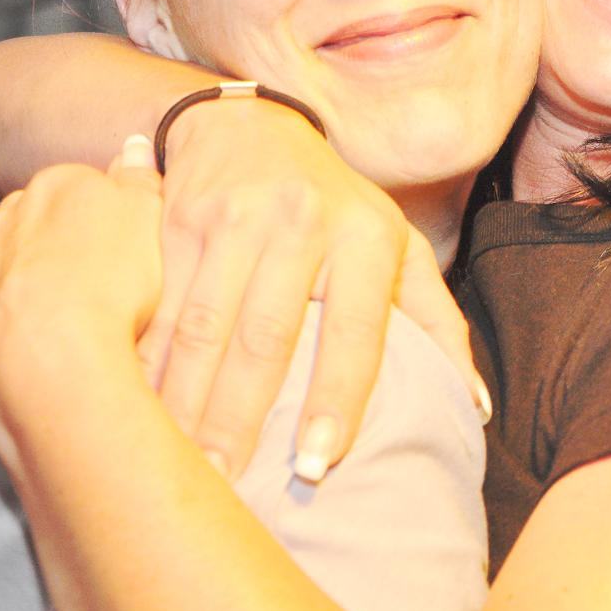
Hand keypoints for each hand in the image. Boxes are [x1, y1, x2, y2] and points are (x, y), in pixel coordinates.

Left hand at [0, 136, 163, 463]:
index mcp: (54, 188)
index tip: (123, 247)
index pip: (78, 187)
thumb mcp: (152, 220)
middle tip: (96, 283)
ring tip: (61, 320)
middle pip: (33, 224)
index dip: (102, 219)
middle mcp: (2, 221)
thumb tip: (134, 144)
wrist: (56, 364)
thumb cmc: (111, 290)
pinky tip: (7, 338)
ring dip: (19, 283)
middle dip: (55, 246)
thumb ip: (141, 178)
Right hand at [143, 99, 480, 481]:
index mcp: (366, 237)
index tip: (319, 462)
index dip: (336, 398)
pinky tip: (136, 408)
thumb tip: (474, 405)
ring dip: (185, 403)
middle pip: (266, 338)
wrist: (249, 124)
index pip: (354, 331)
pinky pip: (158, 306)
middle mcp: (302, 222)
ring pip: (202, 327)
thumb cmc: (335, 208)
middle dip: (242, 418)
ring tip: (177, 462)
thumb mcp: (397, 247)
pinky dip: (145, 363)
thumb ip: (435, 323)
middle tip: (228, 485)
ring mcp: (234, 217)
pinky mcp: (177, 217)